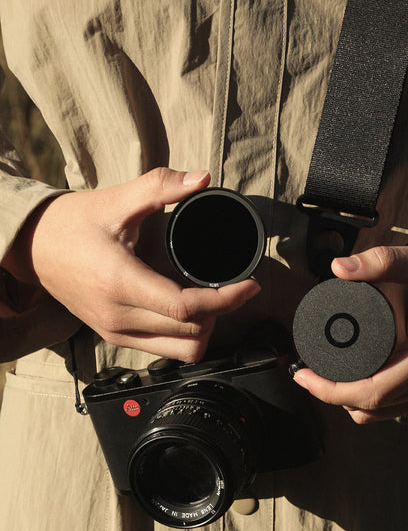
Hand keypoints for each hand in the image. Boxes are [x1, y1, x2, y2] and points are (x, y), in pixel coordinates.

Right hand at [2, 168, 260, 360]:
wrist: (33, 248)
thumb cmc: (73, 224)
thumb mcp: (117, 200)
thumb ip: (160, 187)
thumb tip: (202, 178)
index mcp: (120, 283)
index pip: (186, 308)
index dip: (226, 300)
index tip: (251, 285)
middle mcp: (118, 317)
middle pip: (190, 334)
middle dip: (221, 313)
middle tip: (233, 287)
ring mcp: (115, 332)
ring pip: (180, 351)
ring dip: (204, 329)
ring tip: (212, 301)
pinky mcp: (114, 337)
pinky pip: (162, 350)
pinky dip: (184, 336)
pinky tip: (190, 312)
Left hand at [293, 241, 407, 422]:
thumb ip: (385, 261)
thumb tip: (340, 268)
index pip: (373, 392)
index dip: (331, 390)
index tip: (303, 375)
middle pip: (372, 408)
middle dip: (331, 395)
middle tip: (305, 372)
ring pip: (382, 413)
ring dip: (348, 400)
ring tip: (322, 376)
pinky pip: (396, 407)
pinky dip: (368, 400)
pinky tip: (351, 381)